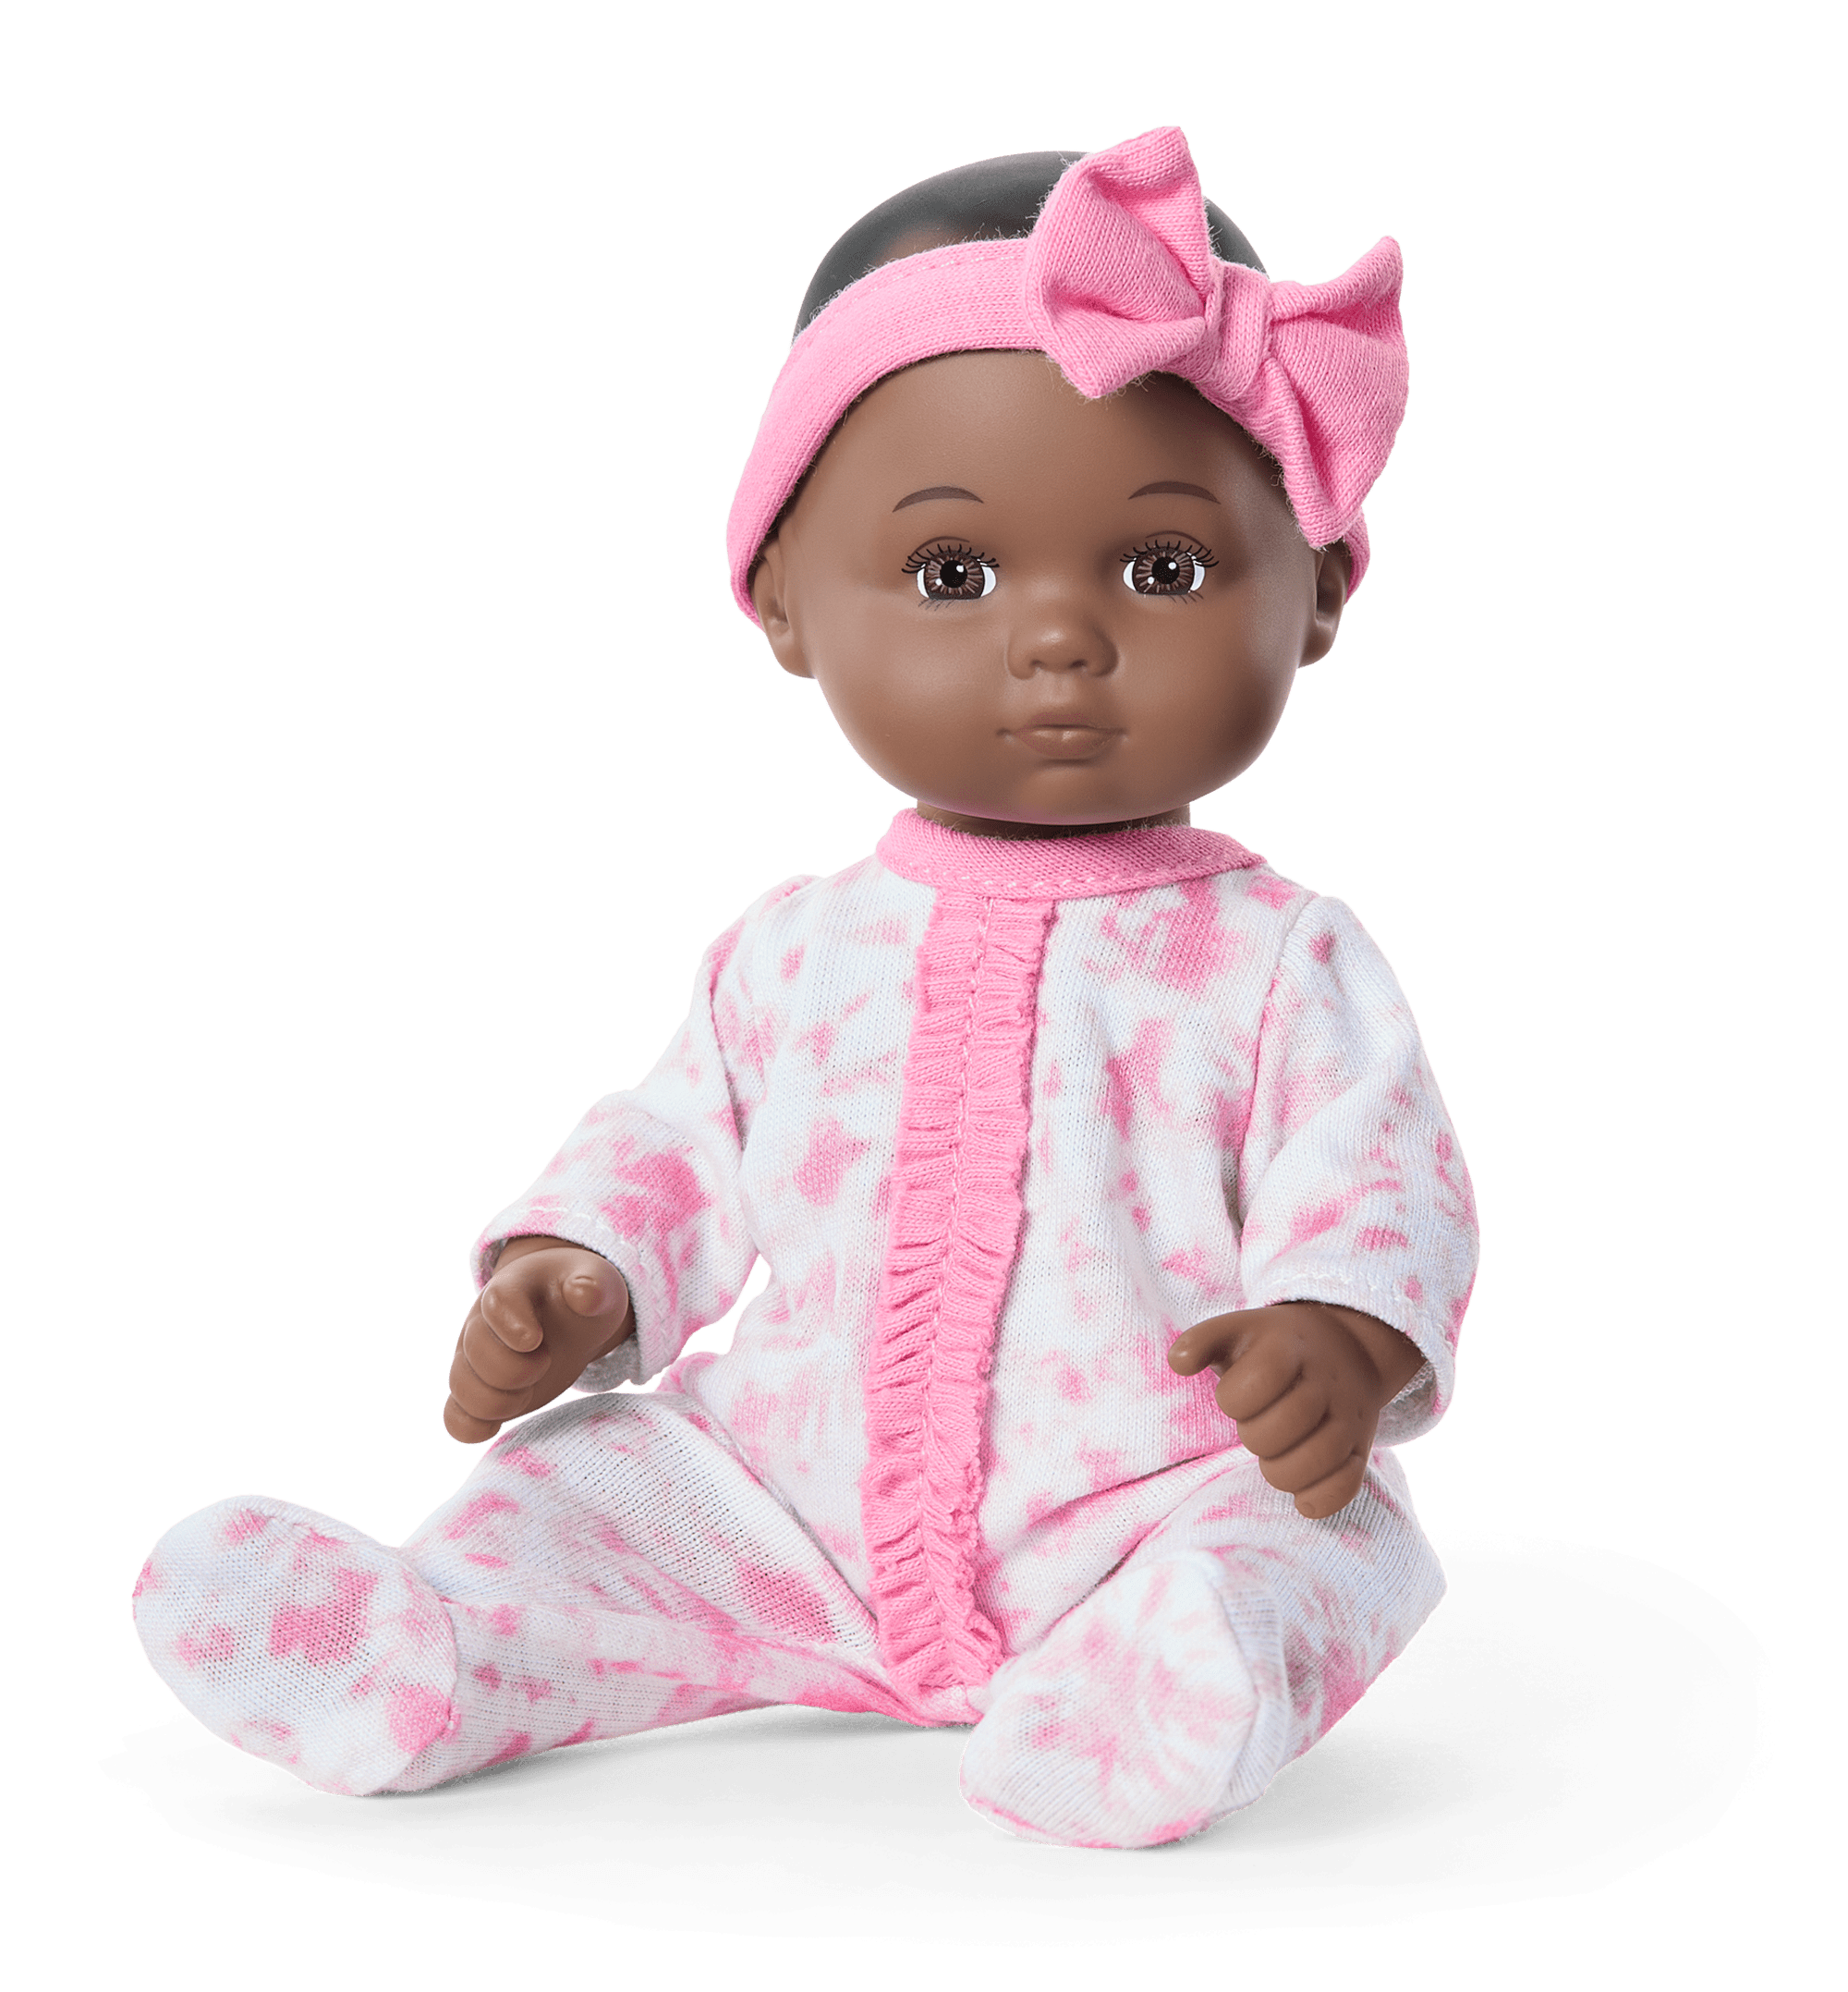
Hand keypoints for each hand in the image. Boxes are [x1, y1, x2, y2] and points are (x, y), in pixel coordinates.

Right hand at [442, 1236, 632, 1443]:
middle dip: (517, 1369)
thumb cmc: (579, 1298)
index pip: (498, 1302)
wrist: (566, 1316)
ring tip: (529, 1389)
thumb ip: (593, 1285)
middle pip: (478, 1353)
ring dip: (500, 1401)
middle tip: (545, 1362)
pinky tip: (496, 1425)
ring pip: (463, 1388)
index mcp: (511, 1289)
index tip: (535, 1340)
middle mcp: (481, 1323)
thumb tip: (585, 1293)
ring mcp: (473, 1358)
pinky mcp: (478, 1391)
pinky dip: (472, 1427)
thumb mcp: (596, 1282)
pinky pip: (456, 1417)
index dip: (512, 1324)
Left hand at [1167, 1302, 1423, 1517]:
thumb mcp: (1239, 1329)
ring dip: (1280, 1472)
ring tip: (1275, 1456)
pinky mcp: (1362, 1448)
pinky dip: (1316, 1499)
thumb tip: (1178, 1364)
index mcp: (1288, 1347)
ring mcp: (1348, 1416)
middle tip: (1258, 1425)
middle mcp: (1325, 1381)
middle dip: (1255, 1436)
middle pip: (1280, 1429)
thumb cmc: (1276, 1346)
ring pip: (1313, 1463)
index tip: (1237, 1395)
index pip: (1256, 1382)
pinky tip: (1299, 1493)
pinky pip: (1344, 1488)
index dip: (1234, 1399)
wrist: (1348, 1346)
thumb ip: (1201, 1341)